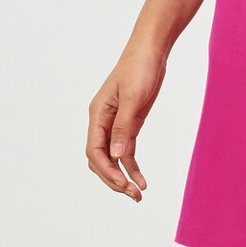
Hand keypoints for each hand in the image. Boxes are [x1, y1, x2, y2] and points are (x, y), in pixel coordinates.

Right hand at [88, 45, 166, 199]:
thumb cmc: (139, 68)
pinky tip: (141, 179)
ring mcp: (116, 124)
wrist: (152, 51)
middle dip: (113, 178)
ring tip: (137, 194)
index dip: (106, 169)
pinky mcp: (130, 124)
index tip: (122, 183)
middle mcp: (103, 122)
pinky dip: (132, 166)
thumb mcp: (132, 97)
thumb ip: (124, 126)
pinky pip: (126, 151)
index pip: (94, 149)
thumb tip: (116, 155)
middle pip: (100, 159)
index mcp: (97, 114)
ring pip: (113, 158)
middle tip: (132, 194)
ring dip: (122, 176)